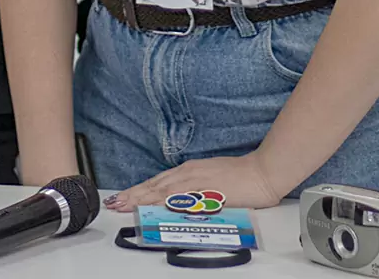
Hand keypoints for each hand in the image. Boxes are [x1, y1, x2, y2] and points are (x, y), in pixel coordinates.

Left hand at [103, 152, 284, 213]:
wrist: (262, 173)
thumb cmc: (242, 176)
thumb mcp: (213, 181)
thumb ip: (196, 190)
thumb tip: (180, 202)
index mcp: (190, 171)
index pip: (159, 182)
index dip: (140, 190)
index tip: (125, 197)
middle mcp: (189, 174)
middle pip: (155, 186)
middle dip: (134, 195)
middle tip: (116, 203)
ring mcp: (196, 181)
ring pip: (162, 190)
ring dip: (141, 198)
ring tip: (125, 205)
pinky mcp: (204, 191)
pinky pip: (179, 198)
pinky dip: (163, 202)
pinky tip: (152, 206)